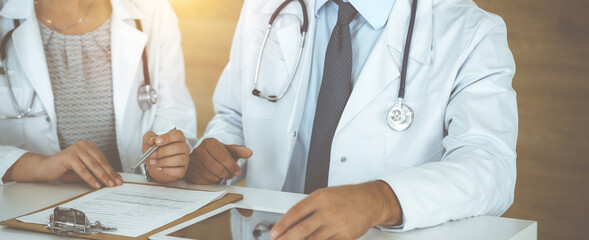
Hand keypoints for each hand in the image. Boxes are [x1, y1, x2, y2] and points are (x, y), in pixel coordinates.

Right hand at [3, 141, 122, 188]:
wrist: (44, 168)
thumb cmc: (64, 169)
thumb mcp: (84, 170)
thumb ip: (95, 172)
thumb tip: (111, 179)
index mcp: (88, 146)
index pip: (103, 159)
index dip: (111, 170)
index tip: (118, 179)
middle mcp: (83, 145)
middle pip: (100, 162)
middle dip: (109, 174)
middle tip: (116, 183)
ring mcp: (76, 149)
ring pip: (93, 165)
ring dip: (102, 176)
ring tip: (109, 185)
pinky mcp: (70, 156)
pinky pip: (83, 170)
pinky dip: (90, 178)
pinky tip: (96, 185)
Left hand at [142, 129, 189, 182]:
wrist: (153, 163)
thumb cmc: (154, 150)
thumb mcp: (149, 141)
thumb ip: (149, 138)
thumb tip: (152, 140)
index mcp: (178, 138)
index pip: (178, 135)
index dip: (168, 138)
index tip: (157, 141)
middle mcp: (184, 147)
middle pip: (179, 147)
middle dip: (164, 151)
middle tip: (152, 154)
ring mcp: (185, 159)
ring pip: (180, 159)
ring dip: (164, 161)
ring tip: (153, 162)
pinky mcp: (182, 170)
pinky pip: (178, 171)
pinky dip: (167, 170)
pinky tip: (158, 168)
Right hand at [185, 138, 252, 183]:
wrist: (205, 158)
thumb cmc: (220, 154)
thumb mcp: (230, 151)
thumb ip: (240, 151)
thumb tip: (249, 152)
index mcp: (209, 142)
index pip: (223, 157)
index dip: (233, 166)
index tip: (238, 171)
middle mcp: (198, 150)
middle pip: (218, 168)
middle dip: (227, 174)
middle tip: (230, 174)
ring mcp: (192, 162)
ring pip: (211, 177)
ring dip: (220, 178)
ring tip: (221, 174)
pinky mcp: (189, 173)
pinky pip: (204, 183)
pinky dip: (211, 182)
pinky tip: (213, 177)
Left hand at [270, 181, 402, 239]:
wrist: (370, 201)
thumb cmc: (347, 197)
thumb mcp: (325, 195)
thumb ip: (309, 207)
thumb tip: (290, 221)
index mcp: (320, 198)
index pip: (295, 213)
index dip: (282, 225)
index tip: (274, 233)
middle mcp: (328, 211)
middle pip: (302, 229)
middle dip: (287, 239)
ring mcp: (337, 224)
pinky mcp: (345, 236)